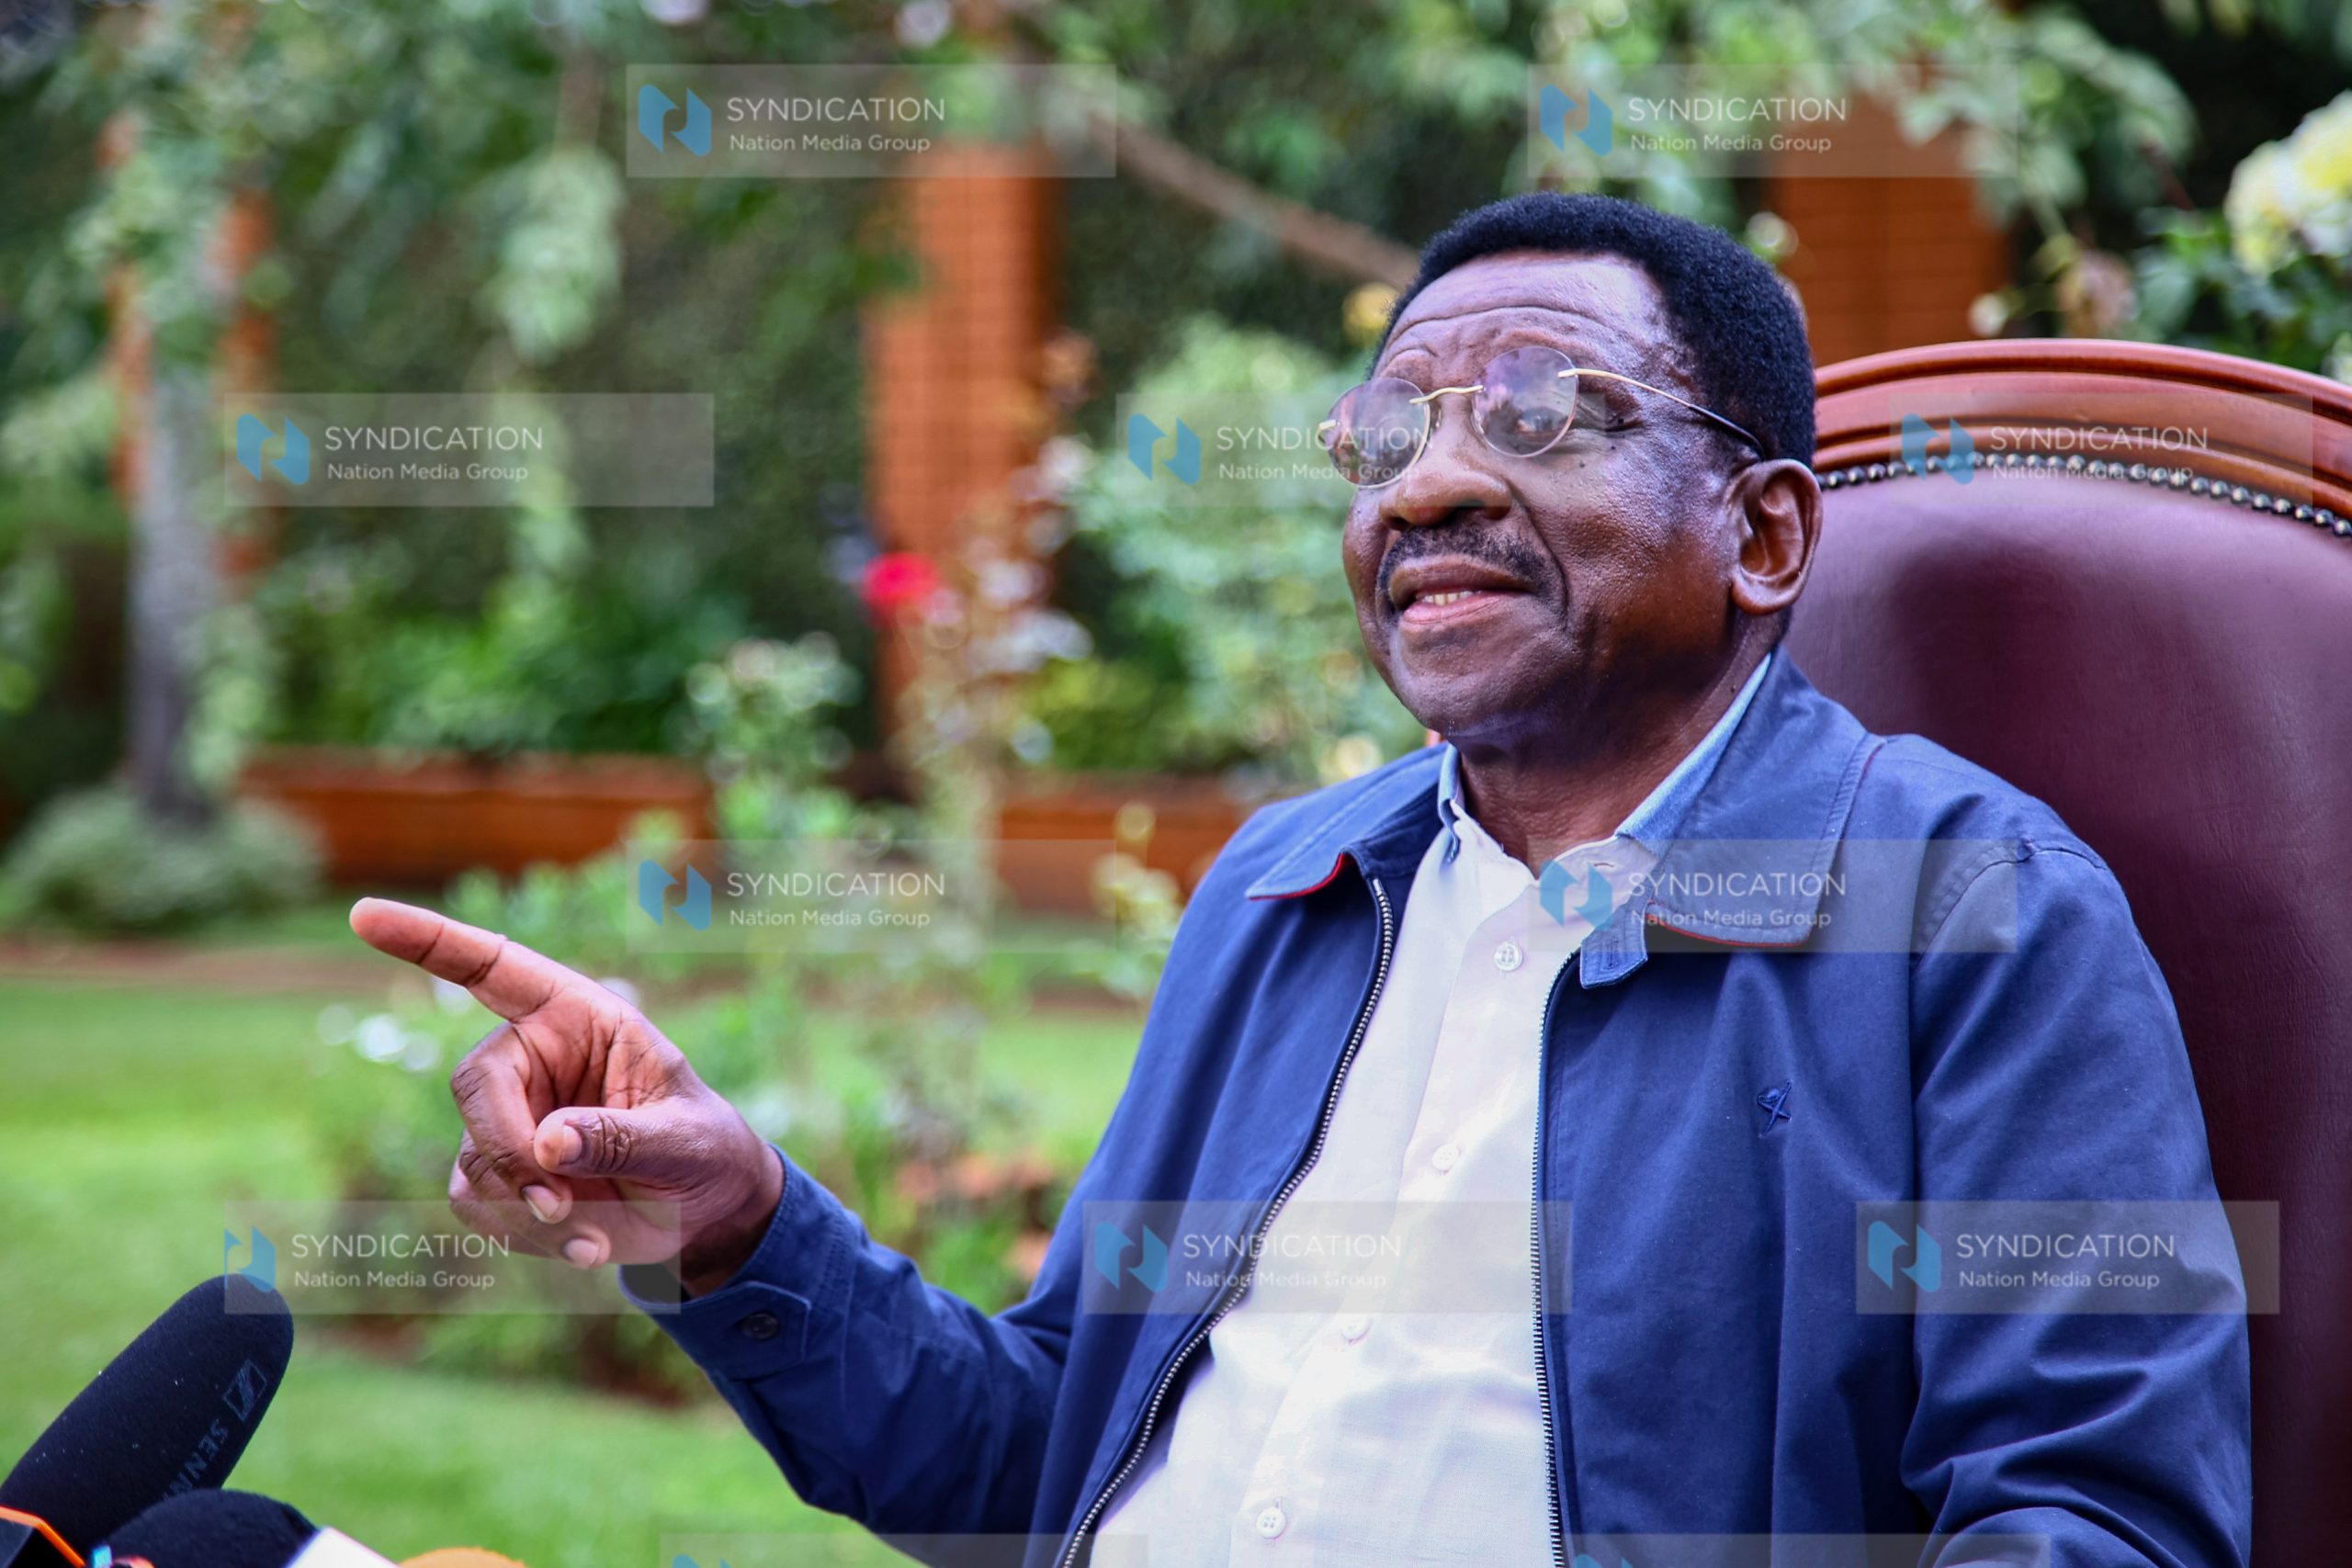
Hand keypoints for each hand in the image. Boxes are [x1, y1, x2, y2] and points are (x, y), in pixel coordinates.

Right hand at [347, 897, 784, 1295]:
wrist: (704, 1211)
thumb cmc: (704, 1150)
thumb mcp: (687, 1140)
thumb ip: (621, 1138)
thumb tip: (547, 1148)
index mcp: (579, 1018)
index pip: (495, 968)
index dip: (429, 941)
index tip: (365, 914)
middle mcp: (533, 1060)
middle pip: (474, 1086)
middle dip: (509, 1152)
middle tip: (559, 1204)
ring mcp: (508, 1117)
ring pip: (472, 1159)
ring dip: (525, 1208)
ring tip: (591, 1234)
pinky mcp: (498, 1174)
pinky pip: (476, 1204)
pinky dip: (521, 1235)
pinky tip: (581, 1245)